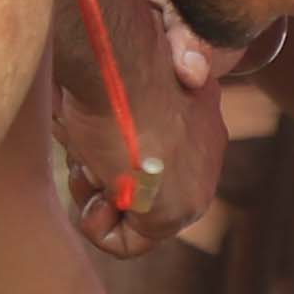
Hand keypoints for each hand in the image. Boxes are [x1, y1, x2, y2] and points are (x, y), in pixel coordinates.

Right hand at [51, 0, 228, 255]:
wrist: (123, 65)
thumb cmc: (119, 49)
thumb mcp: (133, 61)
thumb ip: (150, 69)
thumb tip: (183, 66)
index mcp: (200, 113)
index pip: (162, 154)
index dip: (115, 155)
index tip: (94, 138)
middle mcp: (207, 151)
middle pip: (148, 189)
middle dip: (107, 180)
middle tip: (86, 156)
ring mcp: (194, 186)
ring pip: (135, 216)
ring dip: (98, 199)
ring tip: (88, 165)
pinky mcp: (173, 214)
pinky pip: (129, 244)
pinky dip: (99, 228)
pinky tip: (92, 196)